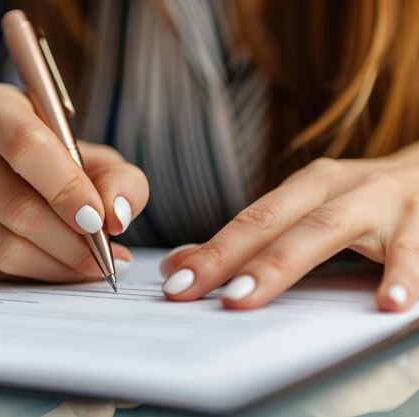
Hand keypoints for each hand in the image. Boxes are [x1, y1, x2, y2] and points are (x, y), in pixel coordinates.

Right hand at [0, 83, 148, 281]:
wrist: (21, 185)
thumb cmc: (62, 166)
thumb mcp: (100, 161)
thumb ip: (121, 181)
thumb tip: (116, 216)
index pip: (24, 145)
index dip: (65, 187)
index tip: (98, 220)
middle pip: (14, 205)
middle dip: (70, 240)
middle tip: (106, 257)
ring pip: (4, 246)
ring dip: (59, 264)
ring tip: (94, 266)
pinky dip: (39, 276)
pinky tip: (63, 268)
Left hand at [161, 142, 418, 310]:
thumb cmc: (362, 203)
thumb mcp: (310, 211)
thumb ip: (252, 239)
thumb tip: (180, 263)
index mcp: (308, 187)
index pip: (249, 220)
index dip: (211, 250)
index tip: (176, 283)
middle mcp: (339, 187)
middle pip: (275, 222)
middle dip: (231, 257)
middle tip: (196, 291)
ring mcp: (382, 203)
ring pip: (326, 230)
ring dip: (284, 263)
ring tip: (245, 298)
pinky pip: (415, 250)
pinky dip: (404, 275)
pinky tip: (389, 304)